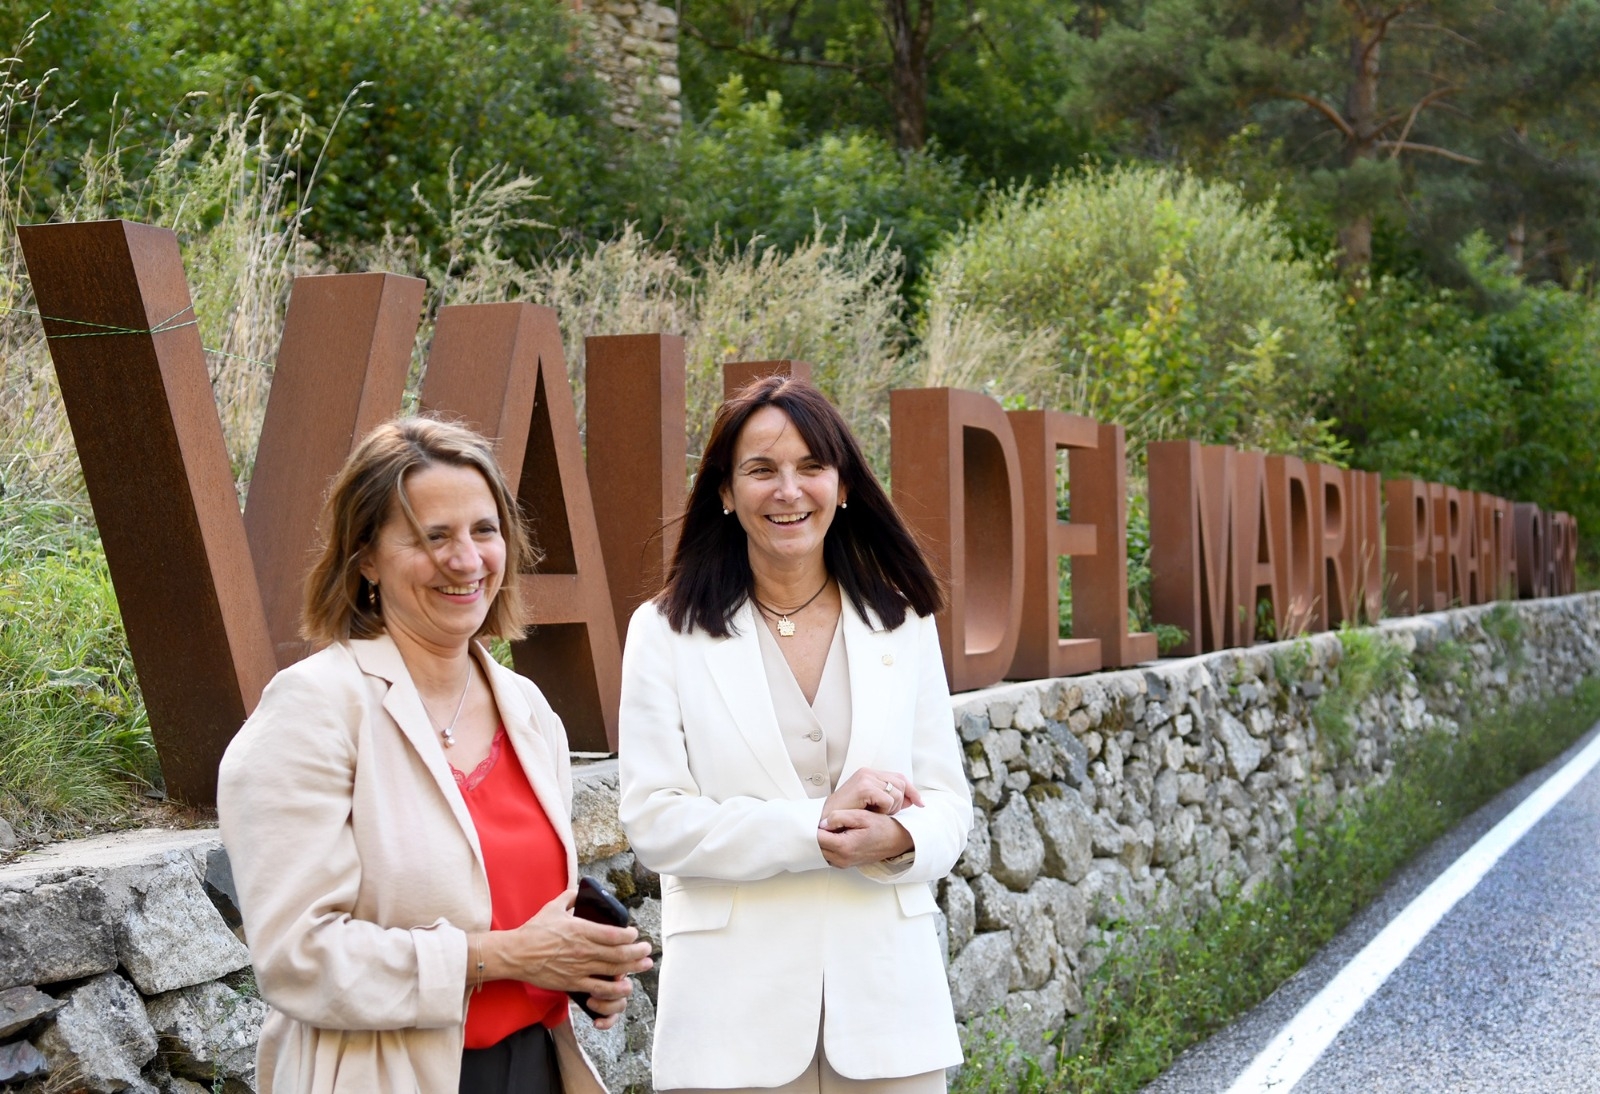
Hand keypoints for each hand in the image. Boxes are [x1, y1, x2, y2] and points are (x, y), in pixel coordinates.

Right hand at [472, 889, 652, 1028]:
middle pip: (619, 953)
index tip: (634, 933)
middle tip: (648, 949)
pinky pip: (598, 988)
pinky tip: (625, 987)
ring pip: (613, 970)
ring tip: (644, 965)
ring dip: (633, 968)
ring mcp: (580, 968)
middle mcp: (584, 950)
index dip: (629, 935)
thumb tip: (579, 890)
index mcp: (581, 930)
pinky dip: (614, 989)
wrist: (516, 954)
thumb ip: (569, 897)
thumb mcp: (553, 908)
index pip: (613, 933)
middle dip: (638, 952)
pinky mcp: (573, 983)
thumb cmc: (534, 931)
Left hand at [816, 808, 913, 868]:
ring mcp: (843, 863)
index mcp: (844, 846)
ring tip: (826, 826)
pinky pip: (829, 854)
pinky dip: (827, 845)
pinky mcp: (845, 863)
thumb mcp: (862, 816)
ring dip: (821, 840)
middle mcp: (842, 858)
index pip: (817, 838)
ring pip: (821, 852)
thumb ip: (841, 817)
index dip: (812, 826)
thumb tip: (823, 822)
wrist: (897, 841)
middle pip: (817, 847)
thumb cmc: (883, 828)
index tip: (812, 818)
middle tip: (815, 820)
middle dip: (814, 834)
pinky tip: (833, 834)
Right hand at [821, 768, 922, 817]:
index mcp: (870, 774)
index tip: (921, 804)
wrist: (826, 820)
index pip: (899, 777)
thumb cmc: (847, 814)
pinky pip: (888, 799)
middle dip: (901, 801)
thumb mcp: (872, 805)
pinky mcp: (864, 787)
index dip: (912, 791)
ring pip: (896, 792)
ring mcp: (866, 778)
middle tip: (888, 813)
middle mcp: (868, 772)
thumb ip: (890, 799)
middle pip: (901, 783)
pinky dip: (884, 810)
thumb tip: (913, 800)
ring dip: (891, 808)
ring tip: (877, 814)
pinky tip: (872, 813)